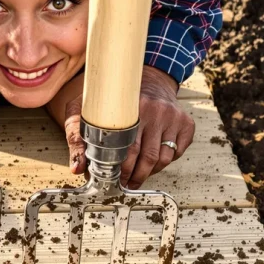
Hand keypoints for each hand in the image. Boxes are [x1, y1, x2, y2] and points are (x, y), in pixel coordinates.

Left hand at [63, 66, 194, 187]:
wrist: (151, 79)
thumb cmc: (115, 98)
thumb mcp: (88, 109)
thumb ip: (78, 137)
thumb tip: (77, 168)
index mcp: (134, 107)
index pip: (129, 149)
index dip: (122, 169)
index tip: (115, 179)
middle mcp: (157, 111)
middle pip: (148, 158)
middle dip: (136, 176)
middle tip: (127, 183)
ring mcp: (174, 117)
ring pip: (164, 159)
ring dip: (150, 172)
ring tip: (138, 175)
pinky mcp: (186, 123)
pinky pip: (177, 153)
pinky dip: (166, 162)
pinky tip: (153, 160)